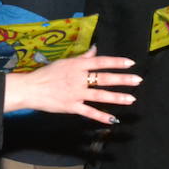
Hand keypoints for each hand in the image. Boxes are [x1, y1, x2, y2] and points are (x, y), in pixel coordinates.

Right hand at [3, 46, 140, 124]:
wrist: (31, 88)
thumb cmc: (47, 74)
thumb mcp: (65, 62)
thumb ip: (82, 58)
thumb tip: (95, 50)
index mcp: (77, 66)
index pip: (100, 62)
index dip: (116, 62)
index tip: (131, 63)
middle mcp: (79, 78)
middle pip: (104, 78)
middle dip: (122, 79)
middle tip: (137, 80)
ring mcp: (76, 93)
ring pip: (100, 95)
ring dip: (117, 97)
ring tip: (132, 99)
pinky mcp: (72, 107)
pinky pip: (89, 112)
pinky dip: (101, 116)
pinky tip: (113, 119)